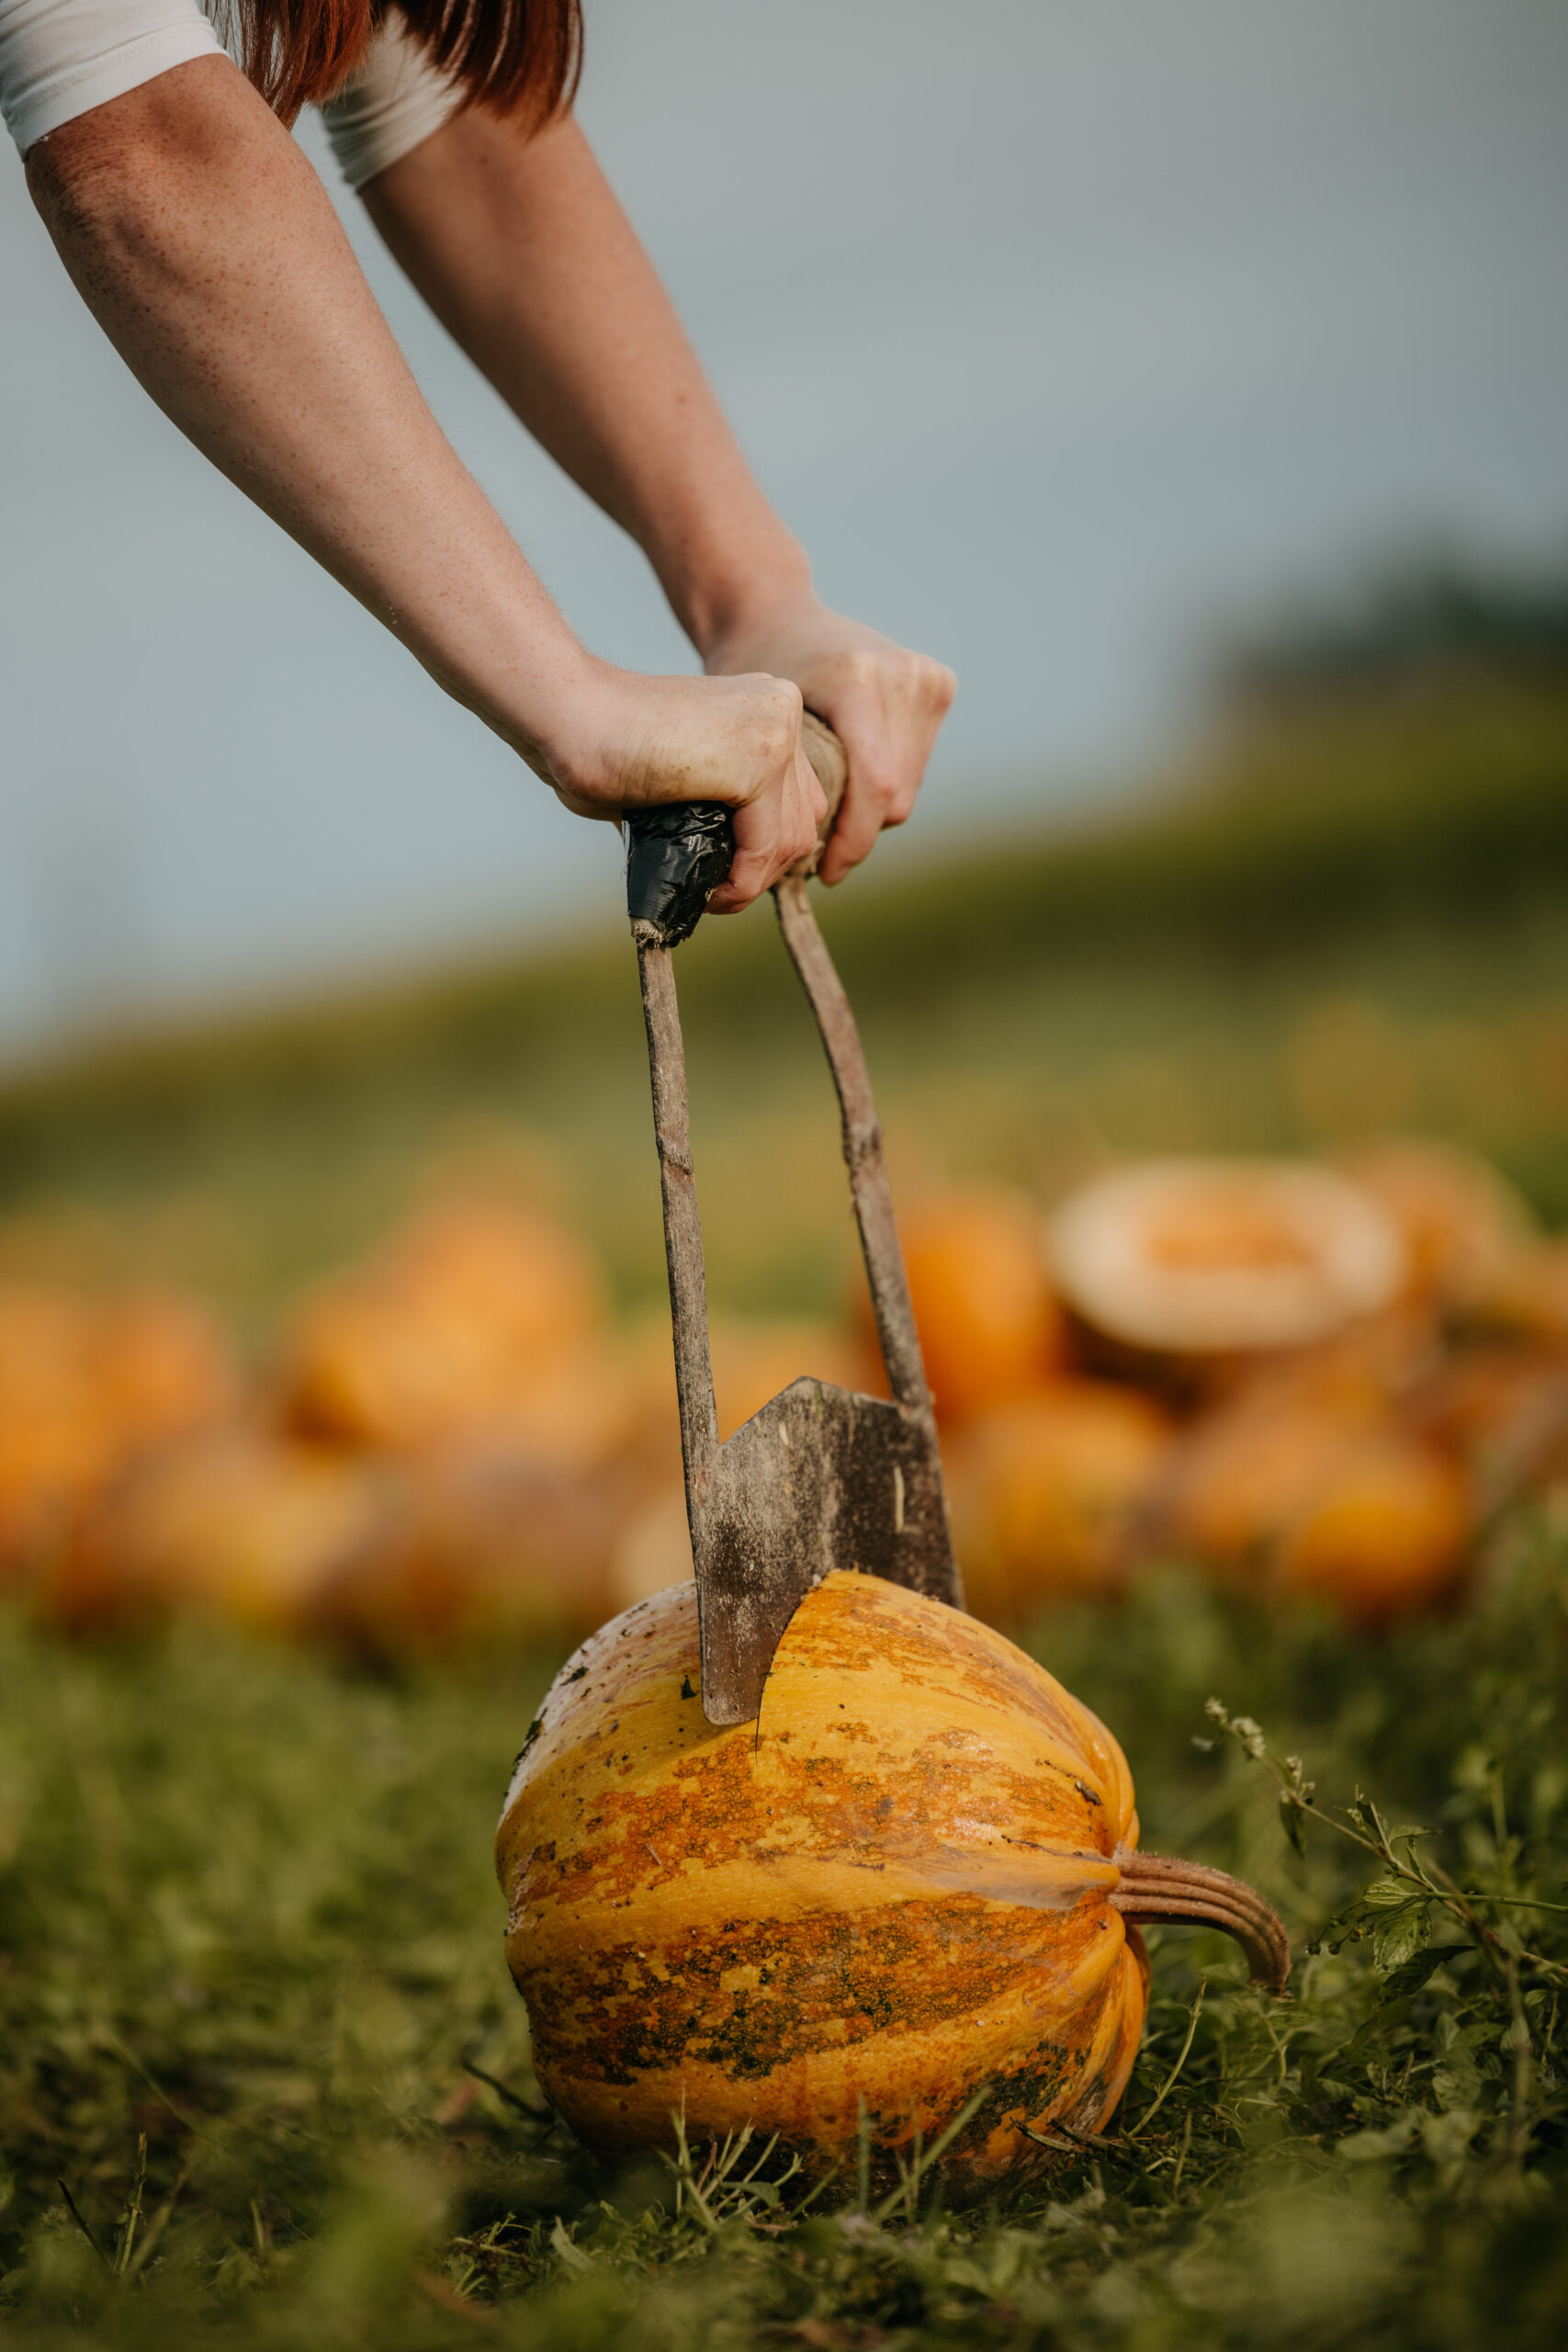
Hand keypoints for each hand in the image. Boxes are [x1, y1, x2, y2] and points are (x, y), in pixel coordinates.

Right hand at [539, 663, 827, 912]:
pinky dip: (744, 883)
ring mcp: (776, 731)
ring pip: (792, 838)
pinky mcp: (759, 760)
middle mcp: (782, 709)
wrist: (569, 716)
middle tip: (718, 894)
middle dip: (764, 869)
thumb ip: (721, 806)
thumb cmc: (602, 748)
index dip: (766, 847)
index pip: (797, 794)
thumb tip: (742, 865)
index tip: (725, 875)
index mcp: (767, 706)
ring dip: (754, 882)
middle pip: (803, 817)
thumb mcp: (684, 776)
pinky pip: (767, 846)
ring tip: (711, 898)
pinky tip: (713, 895)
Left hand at [702, 602, 954, 885]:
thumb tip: (799, 866)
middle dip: (858, 830)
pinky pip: (916, 764)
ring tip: (829, 807)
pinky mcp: (938, 683)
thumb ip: (788, 788)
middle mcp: (902, 673)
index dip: (853, 842)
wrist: (774, 614)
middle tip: (817, 847)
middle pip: (896, 794)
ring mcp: (926, 676)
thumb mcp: (756, 729)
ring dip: (872, 810)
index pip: (876, 786)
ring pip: (909, 786)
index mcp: (857, 679)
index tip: (826, 873)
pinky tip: (850, 774)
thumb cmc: (751, 675)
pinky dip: (885, 782)